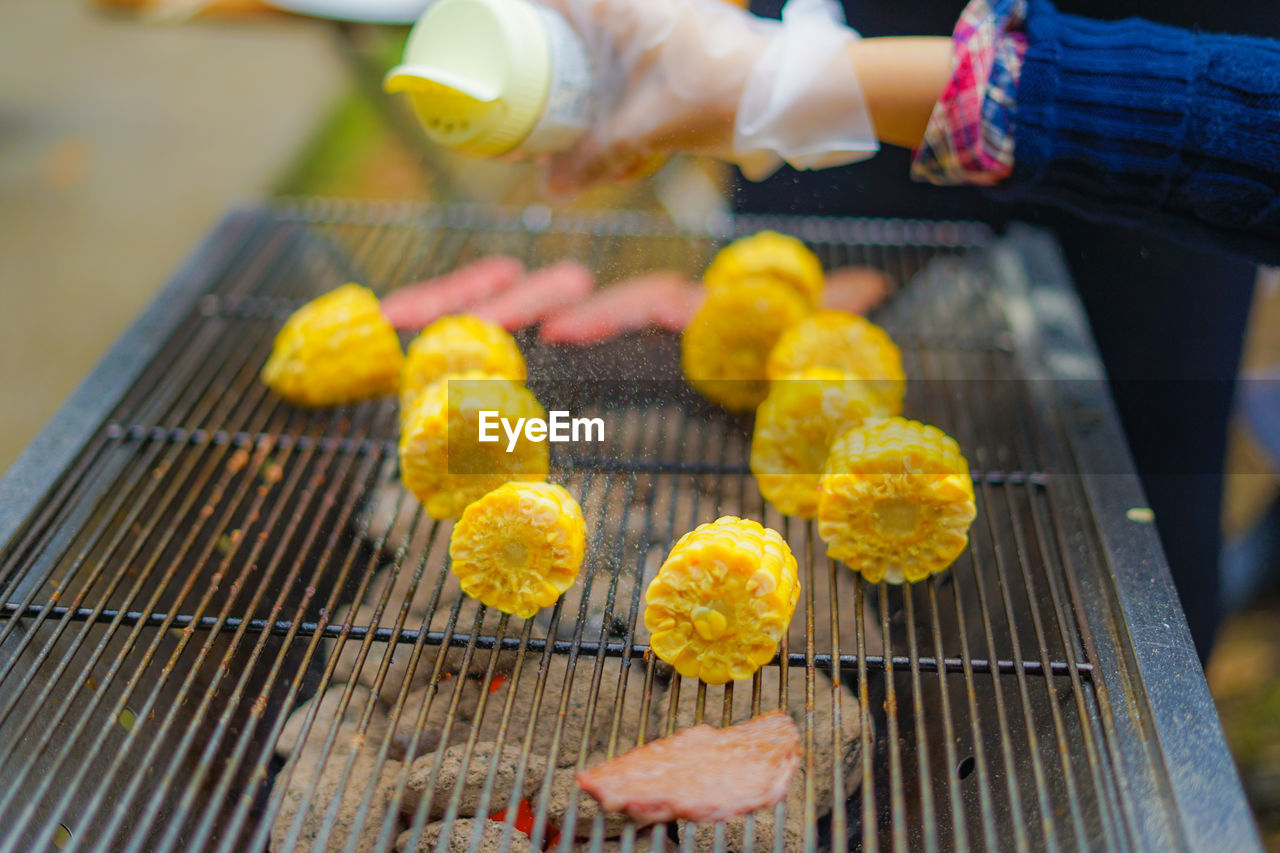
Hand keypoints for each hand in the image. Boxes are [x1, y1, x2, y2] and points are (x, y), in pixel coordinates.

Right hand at [537, 0, 877, 195]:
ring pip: (606, 74)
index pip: (550, 2)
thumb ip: (595, 158)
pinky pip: (636, 89)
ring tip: (603, 160)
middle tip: (544, 131)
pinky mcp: (679, 62)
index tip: (499, 60)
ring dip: (598, 119)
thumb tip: (551, 189)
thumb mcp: (646, 131)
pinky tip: (640, 161)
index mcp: (619, 10)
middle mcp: (636, 13)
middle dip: (561, 99)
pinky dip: (630, 123)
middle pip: (573, 46)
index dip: (518, 28)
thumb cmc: (720, 94)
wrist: (787, 96)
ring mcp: (659, 37)